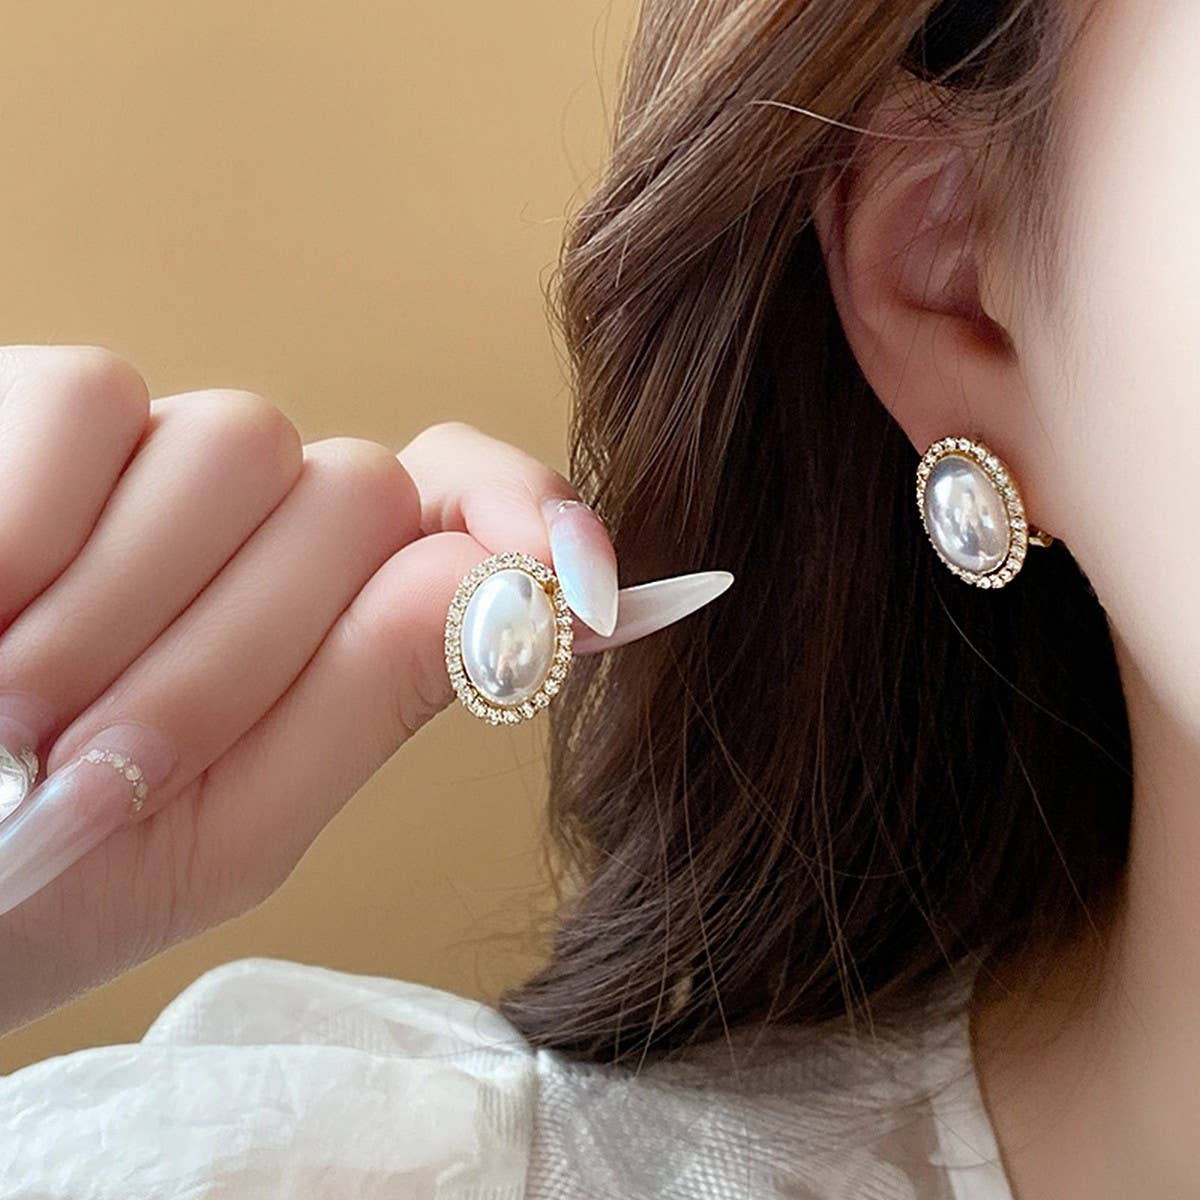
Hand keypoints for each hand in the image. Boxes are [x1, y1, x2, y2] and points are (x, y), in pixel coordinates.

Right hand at [0, 346, 731, 1033]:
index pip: (462, 519)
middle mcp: (256, 525)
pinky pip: (91, 402)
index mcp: (326, 623)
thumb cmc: (37, 875)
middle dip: (242, 645)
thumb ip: (371, 702)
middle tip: (103, 770)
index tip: (590, 579)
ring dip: (134, 604)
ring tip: (19, 715)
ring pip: (239, 442)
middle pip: (357, 495)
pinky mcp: (33, 404)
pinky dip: (35, 517)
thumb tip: (531, 591)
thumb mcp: (222, 827)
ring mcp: (150, 456)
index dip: (530, 520)